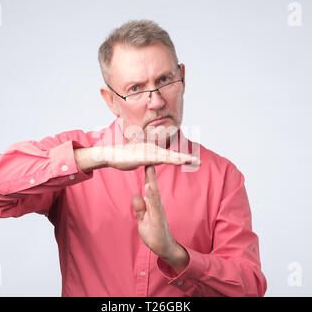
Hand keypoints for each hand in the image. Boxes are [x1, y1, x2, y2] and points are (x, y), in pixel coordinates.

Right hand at [75, 143, 200, 172]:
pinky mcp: (145, 156)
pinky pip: (160, 159)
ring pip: (169, 156)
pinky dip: (169, 159)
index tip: (193, 161)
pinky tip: (177, 161)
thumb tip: (152, 161)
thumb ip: (147, 159)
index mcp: (154, 151)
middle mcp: (154, 150)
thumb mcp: (140, 159)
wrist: (112, 154)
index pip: (171, 156)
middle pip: (173, 155)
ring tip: (192, 160)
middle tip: (199, 162)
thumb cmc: (124, 157)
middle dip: (187, 158)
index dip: (182, 158)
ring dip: (181, 158)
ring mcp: (150, 152)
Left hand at [132, 165, 188, 272]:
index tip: (145, 161)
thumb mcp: (143, 219)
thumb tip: (137, 195)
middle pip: (153, 186)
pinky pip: (155, 206)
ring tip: (149, 169)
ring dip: (152, 181)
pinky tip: (149, 188)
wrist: (164, 248)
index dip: (147, 175)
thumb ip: (140, 208)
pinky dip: (152, 196)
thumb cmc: (154, 234)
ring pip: (155, 194)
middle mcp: (157, 205)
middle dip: (151, 172)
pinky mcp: (158, 219)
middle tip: (149, 157)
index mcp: (153, 205)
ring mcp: (158, 212)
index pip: (150, 187)